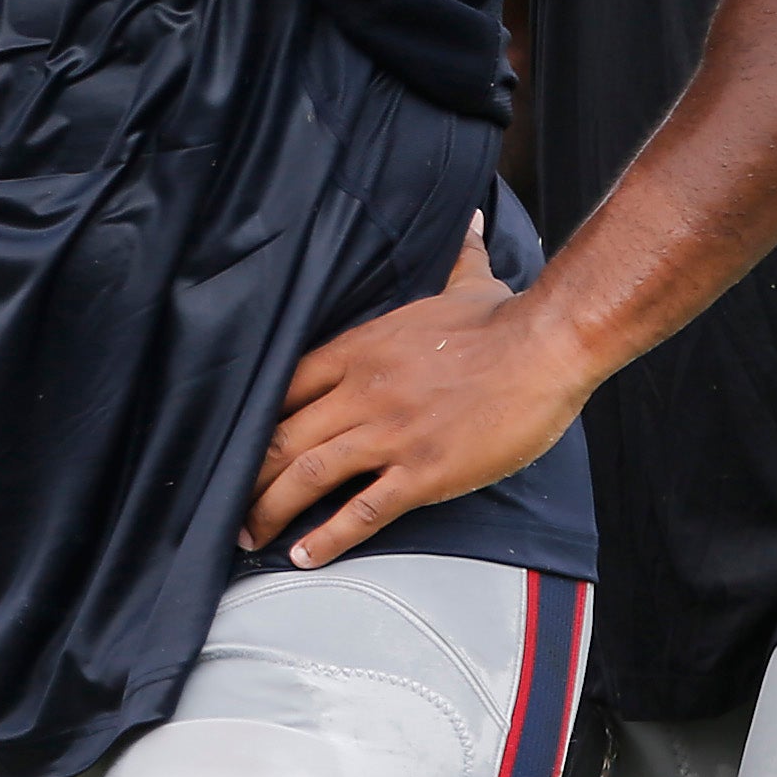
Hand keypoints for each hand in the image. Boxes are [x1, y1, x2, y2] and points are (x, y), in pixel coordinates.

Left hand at [246, 223, 594, 566]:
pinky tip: (304, 557)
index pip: (281, 386)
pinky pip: (362, 510)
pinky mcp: (423, 470)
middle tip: (228, 506)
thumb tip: (467, 220)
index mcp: (360, 350)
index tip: (233, 444)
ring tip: (251, 536)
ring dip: (271, 511)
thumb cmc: (506, 320)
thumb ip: (454, 257)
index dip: (251, 420)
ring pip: (308, 475)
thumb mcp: (466, 283)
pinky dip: (326, 538)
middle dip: (247, 477)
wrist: (547, 346)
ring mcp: (389, 433)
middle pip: (280, 436)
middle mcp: (362, 391)